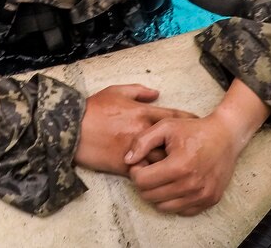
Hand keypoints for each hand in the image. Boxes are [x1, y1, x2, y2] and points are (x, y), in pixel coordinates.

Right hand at [75, 84, 195, 175]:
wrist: (72, 127)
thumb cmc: (93, 108)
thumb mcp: (116, 92)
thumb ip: (138, 91)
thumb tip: (156, 93)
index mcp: (142, 112)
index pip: (173, 118)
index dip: (189, 122)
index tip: (198, 126)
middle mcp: (143, 132)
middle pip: (173, 143)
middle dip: (186, 148)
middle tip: (198, 152)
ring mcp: (135, 151)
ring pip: (162, 161)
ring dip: (172, 165)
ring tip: (183, 169)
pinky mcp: (124, 166)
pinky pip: (146, 174)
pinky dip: (155, 177)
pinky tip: (162, 180)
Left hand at [124, 80, 269, 215]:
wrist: (225, 136)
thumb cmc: (193, 130)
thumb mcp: (165, 126)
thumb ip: (142, 141)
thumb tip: (127, 160)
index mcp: (179, 166)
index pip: (142, 182)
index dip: (136, 172)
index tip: (141, 163)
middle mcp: (191, 185)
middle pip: (150, 196)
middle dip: (144, 183)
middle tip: (149, 169)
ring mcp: (202, 195)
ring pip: (164, 207)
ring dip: (158, 193)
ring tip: (162, 176)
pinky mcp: (209, 200)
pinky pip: (181, 210)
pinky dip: (174, 200)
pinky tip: (176, 183)